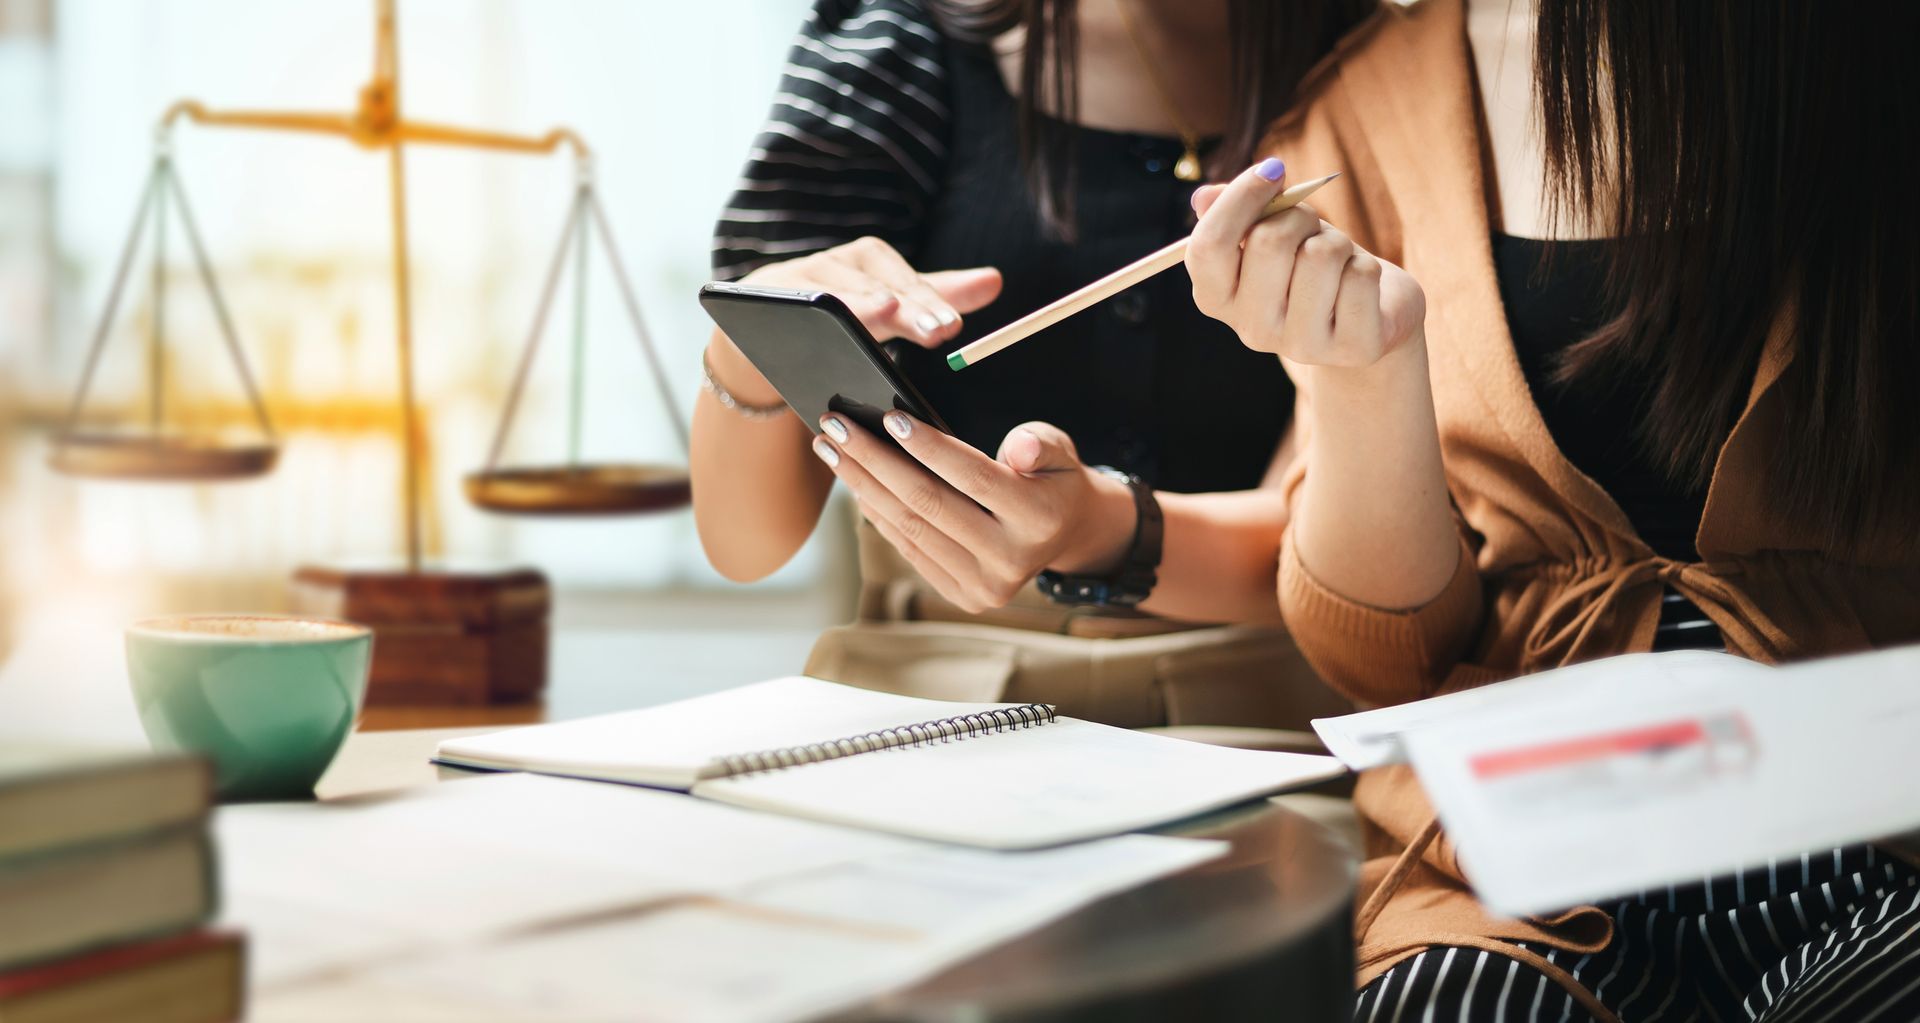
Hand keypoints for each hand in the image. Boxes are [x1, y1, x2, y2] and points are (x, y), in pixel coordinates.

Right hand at [741, 237, 1001, 348]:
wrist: (763, 321)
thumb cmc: (841, 311)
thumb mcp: (891, 306)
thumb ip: (938, 295)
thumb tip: (995, 280)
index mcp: (873, 265)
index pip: (907, 281)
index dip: (930, 301)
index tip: (954, 326)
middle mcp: (839, 264)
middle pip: (876, 283)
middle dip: (908, 305)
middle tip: (938, 328)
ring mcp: (800, 278)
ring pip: (833, 288)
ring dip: (860, 300)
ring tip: (886, 311)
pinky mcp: (763, 294)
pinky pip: (785, 297)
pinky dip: (800, 301)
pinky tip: (817, 312)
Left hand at [809, 412, 1135, 612]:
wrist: (1063, 532)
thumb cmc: (1051, 477)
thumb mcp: (1059, 450)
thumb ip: (1040, 442)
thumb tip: (1018, 447)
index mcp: (1039, 519)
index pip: (972, 477)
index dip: (929, 447)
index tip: (888, 417)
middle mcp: (1012, 560)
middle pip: (928, 503)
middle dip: (874, 460)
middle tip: (834, 426)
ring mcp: (985, 585)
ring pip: (910, 528)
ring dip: (863, 485)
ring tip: (831, 450)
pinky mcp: (964, 595)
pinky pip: (910, 550)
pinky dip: (878, 515)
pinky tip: (855, 484)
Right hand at [1187, 159, 1424, 367]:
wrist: (1368, 312)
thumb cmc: (1309, 263)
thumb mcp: (1271, 230)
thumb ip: (1237, 211)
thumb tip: (1204, 197)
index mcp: (1217, 298)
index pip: (1209, 245)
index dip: (1241, 196)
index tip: (1274, 169)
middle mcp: (1252, 329)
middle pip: (1269, 241)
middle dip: (1299, 215)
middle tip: (1311, 228)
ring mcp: (1301, 344)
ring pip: (1321, 255)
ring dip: (1338, 241)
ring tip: (1337, 260)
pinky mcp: (1351, 348)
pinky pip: (1360, 276)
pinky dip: (1366, 266)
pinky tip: (1358, 284)